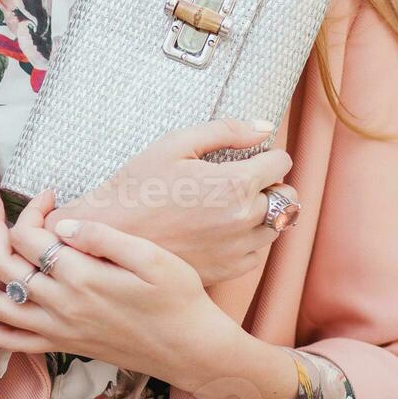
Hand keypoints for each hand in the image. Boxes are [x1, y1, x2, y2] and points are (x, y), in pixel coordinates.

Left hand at [0, 187, 226, 378]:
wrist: (191, 350)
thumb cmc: (179, 298)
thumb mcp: (152, 258)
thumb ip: (105, 236)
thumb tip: (63, 223)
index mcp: (82, 277)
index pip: (31, 235)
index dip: (31, 208)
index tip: (50, 194)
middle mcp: (61, 306)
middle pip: (4, 262)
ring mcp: (58, 329)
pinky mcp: (61, 345)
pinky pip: (9, 342)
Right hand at [42, 118, 299, 286]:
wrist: (109, 235)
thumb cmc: (137, 185)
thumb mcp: (175, 144)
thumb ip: (225, 131)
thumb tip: (265, 127)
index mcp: (234, 183)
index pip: (282, 163)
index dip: (268, 155)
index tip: (251, 157)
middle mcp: (243, 219)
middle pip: (288, 197)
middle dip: (272, 184)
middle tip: (244, 180)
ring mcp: (237, 249)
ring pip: (278, 227)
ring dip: (265, 213)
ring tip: (232, 205)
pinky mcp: (227, 271)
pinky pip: (258, 253)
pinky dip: (250, 239)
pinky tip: (222, 229)